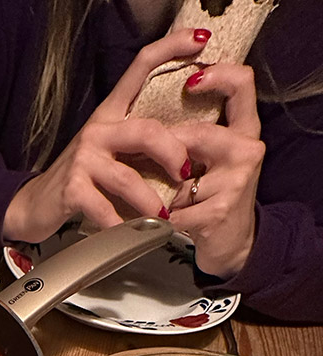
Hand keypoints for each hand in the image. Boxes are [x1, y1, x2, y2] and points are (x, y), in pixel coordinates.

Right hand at [3, 29, 207, 242]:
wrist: (34, 205)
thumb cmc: (80, 179)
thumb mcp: (108, 151)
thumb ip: (138, 143)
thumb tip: (187, 146)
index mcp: (110, 114)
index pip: (140, 68)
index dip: (170, 49)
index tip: (200, 40)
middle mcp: (97, 130)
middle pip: (146, 131)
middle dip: (173, 155)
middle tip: (186, 175)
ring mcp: (83, 160)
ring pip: (129, 178)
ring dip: (151, 202)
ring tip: (162, 218)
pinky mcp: (72, 189)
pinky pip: (106, 209)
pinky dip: (122, 225)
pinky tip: (131, 233)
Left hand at [168, 63, 264, 278]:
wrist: (231, 243)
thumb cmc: (214, 195)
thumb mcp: (214, 156)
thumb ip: (199, 128)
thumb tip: (157, 103)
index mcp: (245, 129)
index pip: (242, 83)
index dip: (218, 73)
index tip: (190, 80)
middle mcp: (247, 149)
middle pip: (198, 132)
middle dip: (167, 148)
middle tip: (147, 158)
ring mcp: (236, 181)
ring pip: (182, 172)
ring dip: (164, 187)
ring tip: (159, 194)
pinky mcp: (219, 210)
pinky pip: (175, 207)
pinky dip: (162, 215)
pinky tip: (164, 218)